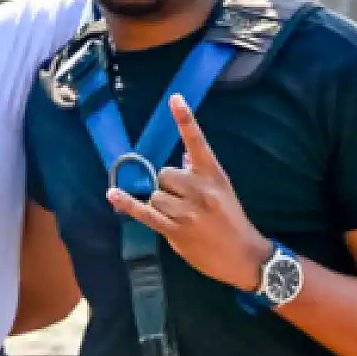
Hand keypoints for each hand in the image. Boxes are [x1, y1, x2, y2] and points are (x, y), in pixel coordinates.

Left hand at [105, 93, 272, 291]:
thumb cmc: (232, 220)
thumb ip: (201, 171)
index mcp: (214, 175)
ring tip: (180, 217)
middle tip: (184, 202)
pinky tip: (112, 194)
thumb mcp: (223, 189)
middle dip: (168, 185)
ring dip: (160, 203)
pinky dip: (127, 203)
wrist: (244, 257)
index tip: (174, 98)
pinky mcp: (174, 230)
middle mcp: (200, 190)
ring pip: (155, 194)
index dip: (185, 119)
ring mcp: (187, 211)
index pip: (197, 142)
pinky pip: (145, 213)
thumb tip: (184, 155)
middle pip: (164, 173)